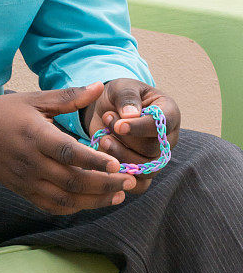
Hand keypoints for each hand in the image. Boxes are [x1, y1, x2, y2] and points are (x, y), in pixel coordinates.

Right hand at [0, 82, 135, 214]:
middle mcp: (30, 161)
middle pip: (72, 181)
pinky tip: (94, 200)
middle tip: (130, 181)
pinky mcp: (24, 191)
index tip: (116, 164)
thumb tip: (99, 87)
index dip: (93, 161)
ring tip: (119, 194)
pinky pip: (54, 206)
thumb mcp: (34, 99)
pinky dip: (76, 207)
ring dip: (96, 200)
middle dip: (105, 184)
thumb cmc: (3, 112)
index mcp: (34, 135)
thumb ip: (68, 97)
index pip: (67, 153)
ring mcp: (27, 180)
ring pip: (66, 199)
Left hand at [80, 78, 180, 193]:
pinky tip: (104, 159)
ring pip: (146, 169)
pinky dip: (120, 176)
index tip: (119, 125)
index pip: (162, 125)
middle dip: (125, 138)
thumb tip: (131, 115)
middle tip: (107, 120)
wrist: (106, 108)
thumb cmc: (118, 95)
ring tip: (103, 138)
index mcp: (168, 112)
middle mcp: (167, 138)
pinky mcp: (143, 172)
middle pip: (152, 149)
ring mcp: (157, 157)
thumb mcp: (121, 87)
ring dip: (120, 156)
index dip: (141, 127)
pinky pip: (139, 185)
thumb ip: (127, 97)